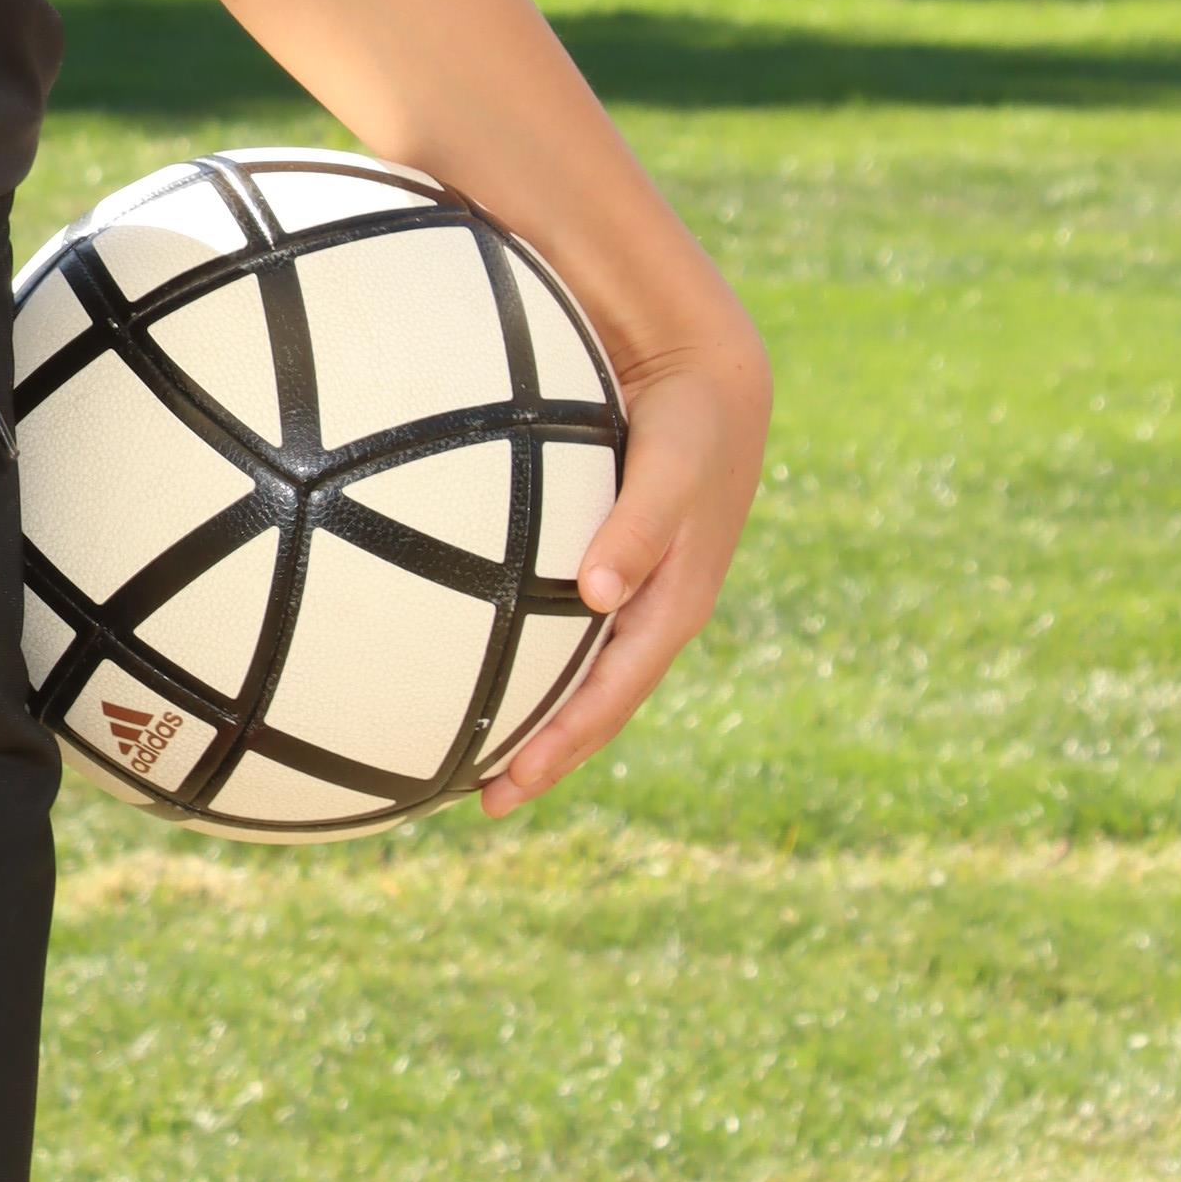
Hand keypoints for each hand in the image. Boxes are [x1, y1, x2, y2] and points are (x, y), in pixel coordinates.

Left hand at [481, 324, 769, 813]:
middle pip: (592, 706)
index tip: (510, 786)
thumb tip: (597, 593)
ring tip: (471, 749)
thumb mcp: (672, 470)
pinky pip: (561, 624)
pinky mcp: (609, 563)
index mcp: (671, 609)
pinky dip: (525, 650)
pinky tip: (472, 650)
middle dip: (544, 756)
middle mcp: (648, 613)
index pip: (610, 699)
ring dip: (534, 714)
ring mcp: (629, 593)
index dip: (563, 747)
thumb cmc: (691, 423)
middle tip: (482, 801)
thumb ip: (638, 527)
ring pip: (576, 672)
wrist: (709, 381)